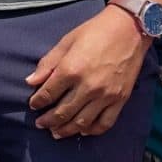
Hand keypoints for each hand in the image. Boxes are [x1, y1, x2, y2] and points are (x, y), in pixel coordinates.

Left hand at [26, 5, 146, 137]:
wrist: (130, 29)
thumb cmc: (95, 31)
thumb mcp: (66, 41)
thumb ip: (47, 63)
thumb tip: (31, 82)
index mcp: (71, 70)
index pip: (48, 94)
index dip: (37, 102)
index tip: (33, 105)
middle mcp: (87, 86)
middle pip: (62, 112)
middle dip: (48, 121)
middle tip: (41, 124)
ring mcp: (105, 95)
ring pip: (81, 122)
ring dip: (66, 130)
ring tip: (56, 132)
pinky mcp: (120, 99)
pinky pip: (105, 123)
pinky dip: (92, 130)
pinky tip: (83, 131)